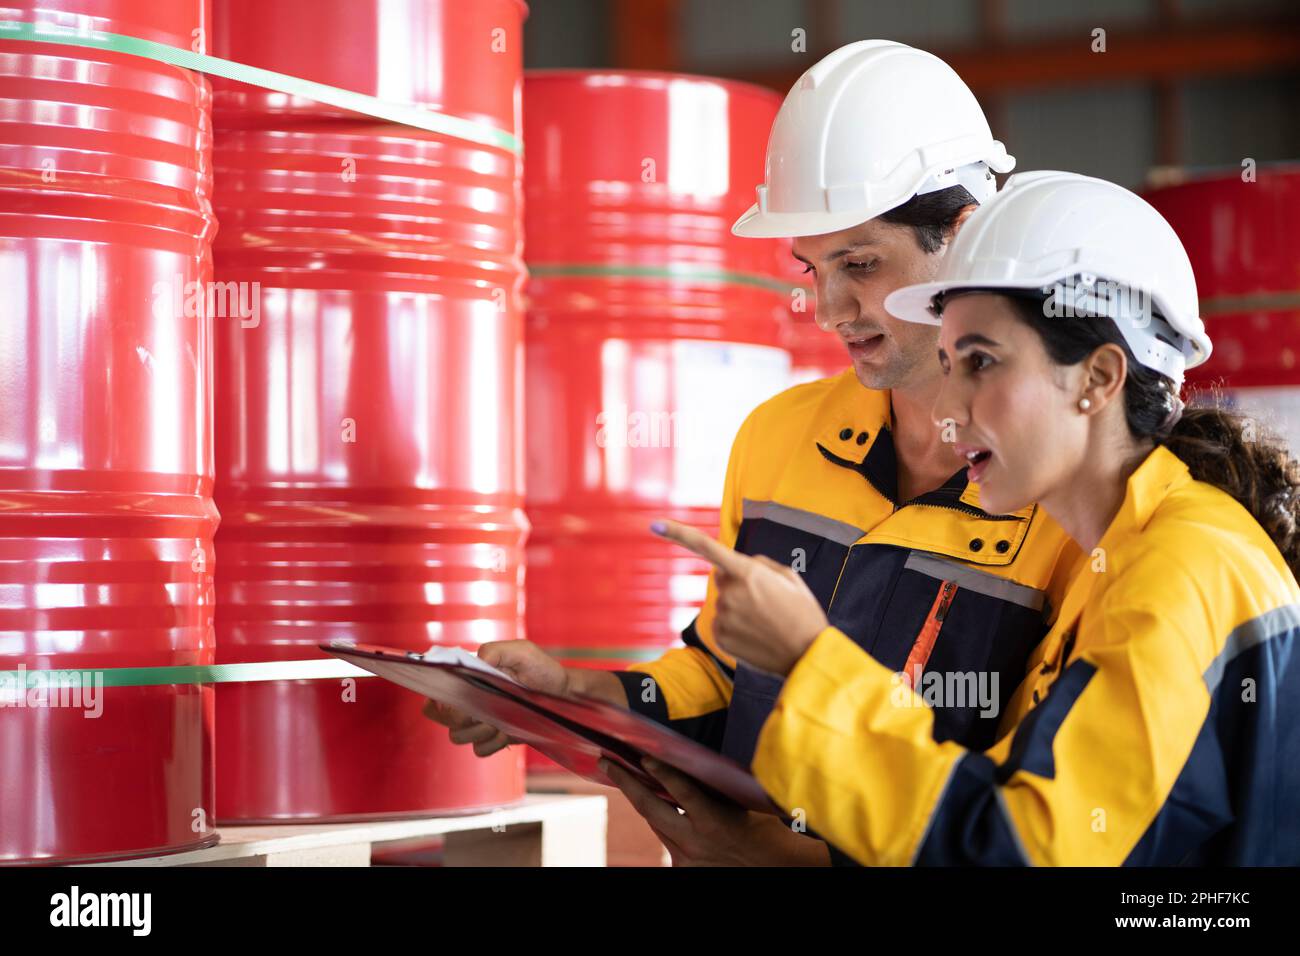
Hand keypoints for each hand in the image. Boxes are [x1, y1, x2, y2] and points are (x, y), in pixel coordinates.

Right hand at [422, 640, 568, 755]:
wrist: (562, 694)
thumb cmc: (541, 669)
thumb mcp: (521, 651)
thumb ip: (493, 651)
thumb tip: (474, 662)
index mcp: (468, 679)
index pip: (436, 694)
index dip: (437, 701)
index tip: (455, 700)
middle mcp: (469, 701)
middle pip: (444, 718)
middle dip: (461, 717)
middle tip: (485, 709)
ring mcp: (480, 722)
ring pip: (459, 736)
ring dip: (479, 730)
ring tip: (501, 719)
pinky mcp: (493, 739)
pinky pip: (479, 749)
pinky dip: (492, 743)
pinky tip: (507, 731)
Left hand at [600, 756, 828, 865]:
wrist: (775, 868)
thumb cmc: (766, 829)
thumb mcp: (745, 802)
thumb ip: (720, 784)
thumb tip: (698, 757)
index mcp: (713, 821)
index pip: (680, 790)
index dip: (660, 771)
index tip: (643, 756)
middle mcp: (694, 840)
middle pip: (650, 808)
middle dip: (626, 783)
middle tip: (607, 763)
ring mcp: (686, 858)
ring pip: (655, 823)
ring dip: (642, 801)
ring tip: (625, 778)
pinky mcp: (684, 870)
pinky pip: (666, 840)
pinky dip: (663, 824)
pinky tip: (658, 808)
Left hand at [651, 519, 827, 675]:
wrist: (807, 655)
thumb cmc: (802, 612)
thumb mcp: (788, 576)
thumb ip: (759, 564)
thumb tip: (740, 565)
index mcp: (747, 572)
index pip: (706, 547)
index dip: (678, 534)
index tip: (655, 524)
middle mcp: (729, 592)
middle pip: (722, 577)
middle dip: (737, 582)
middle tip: (766, 600)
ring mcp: (722, 616)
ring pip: (724, 602)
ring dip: (739, 606)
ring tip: (766, 620)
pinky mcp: (719, 637)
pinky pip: (722, 623)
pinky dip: (736, 627)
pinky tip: (756, 635)